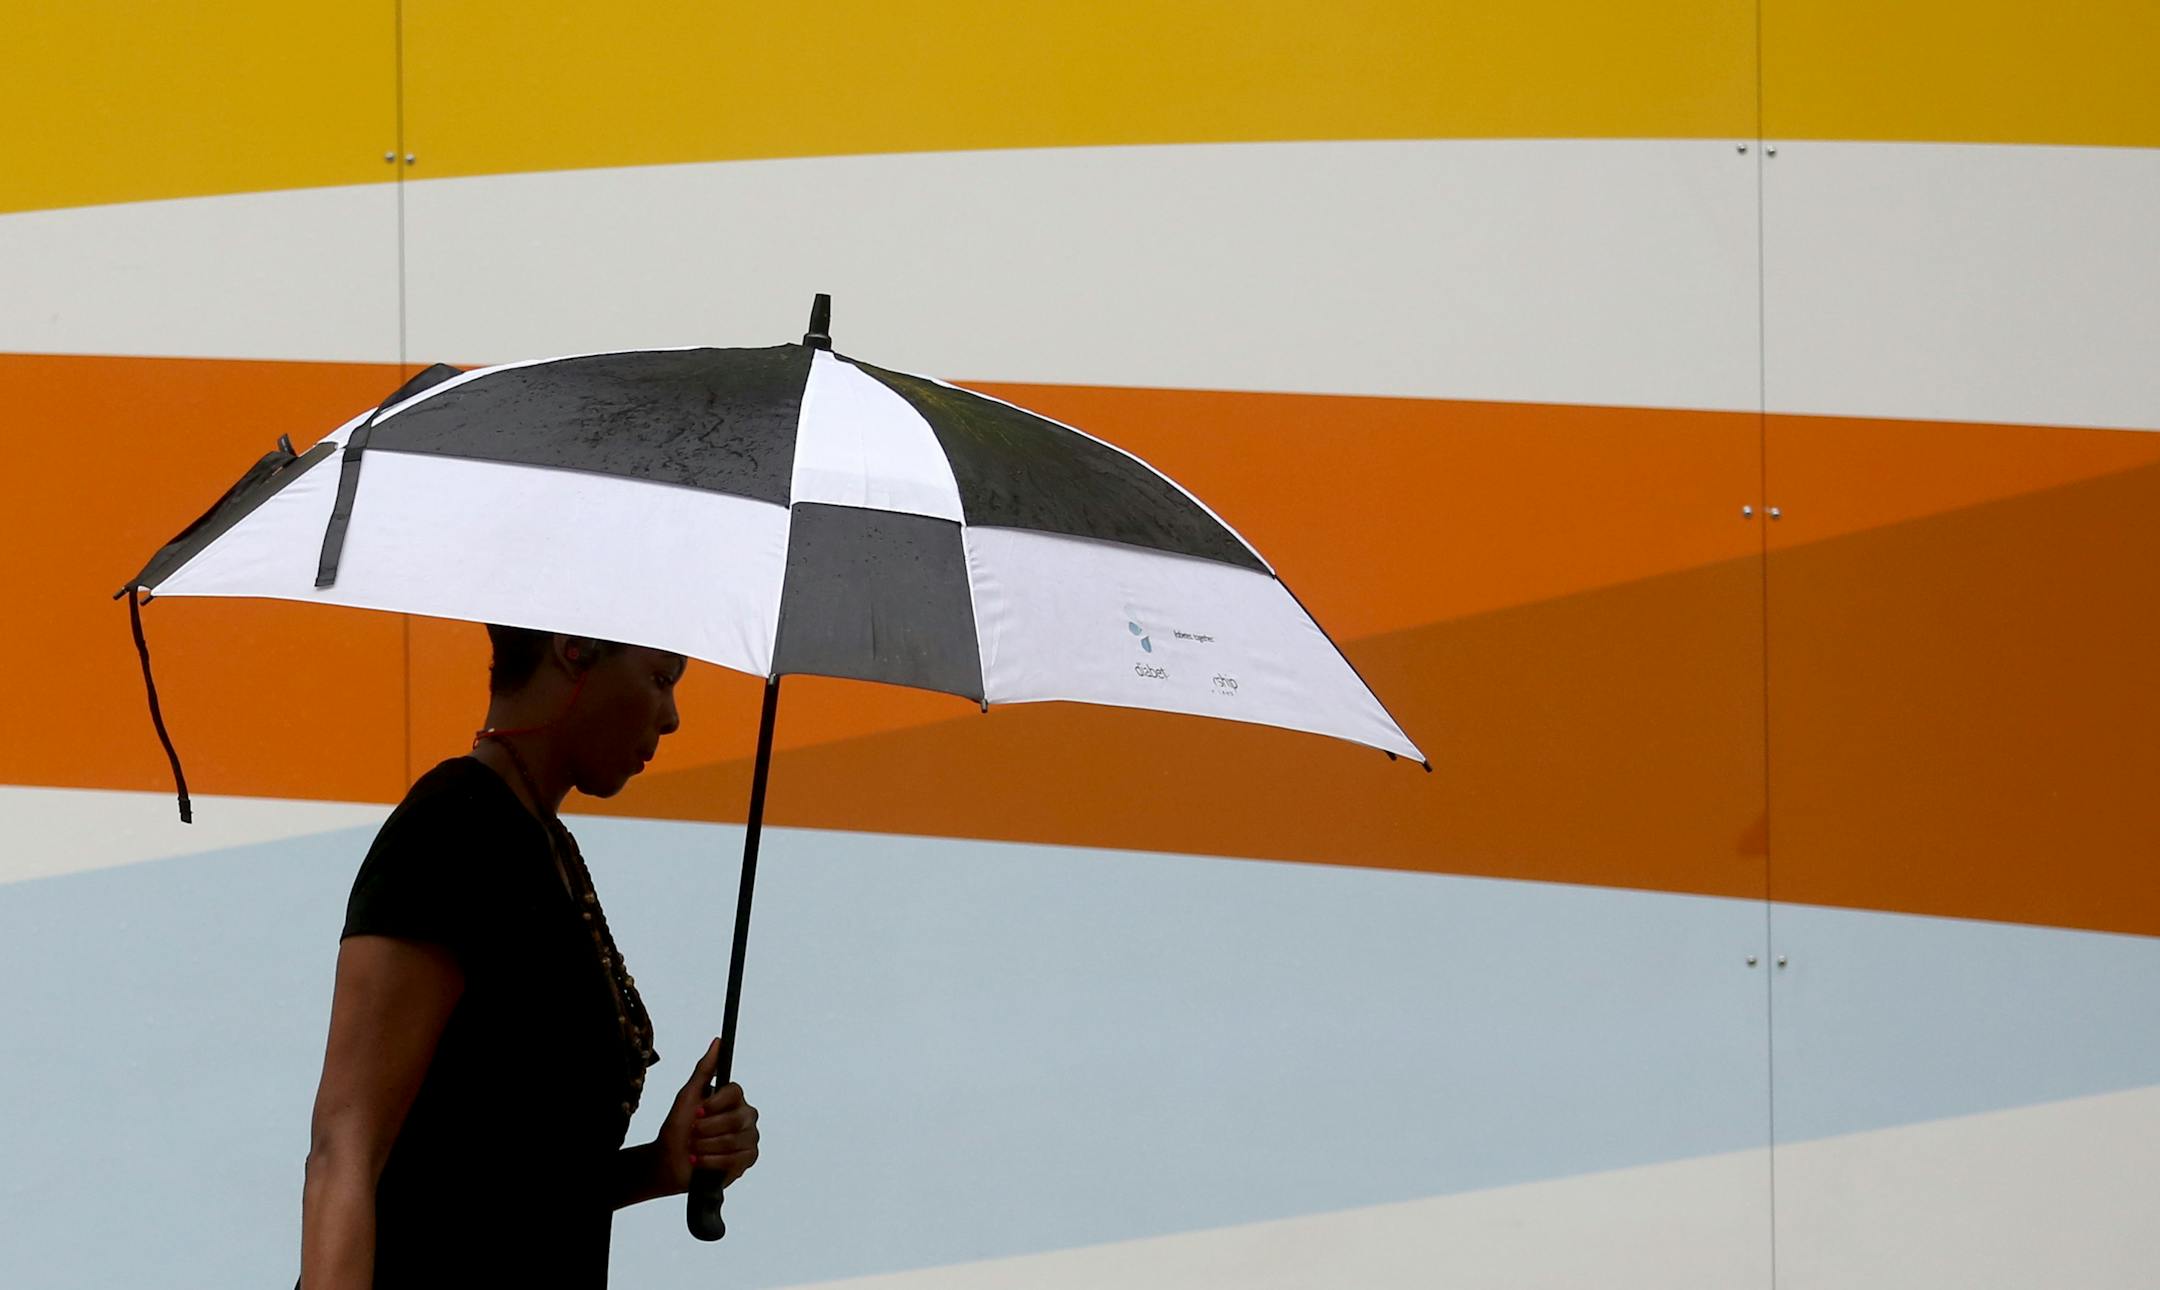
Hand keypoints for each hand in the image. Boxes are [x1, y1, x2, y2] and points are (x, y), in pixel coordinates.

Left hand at [653, 1037, 759, 1195]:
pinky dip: (712, 1161)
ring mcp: (749, 1138)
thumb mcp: (687, 1096)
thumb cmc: (677, 1128)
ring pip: (735, 1140)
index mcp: (733, 1099)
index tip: (697, 1111)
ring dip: (706, 1146)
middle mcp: (746, 1116)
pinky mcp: (747, 1159)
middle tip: (693, 1133)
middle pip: (737, 1118)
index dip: (715, 1103)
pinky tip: (700, 1162)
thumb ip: (705, 1069)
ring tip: (693, 1149)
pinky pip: (736, 1159)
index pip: (735, 1092)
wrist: (668, 1162)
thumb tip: (717, 1041)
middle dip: (708, 1129)